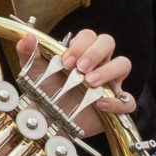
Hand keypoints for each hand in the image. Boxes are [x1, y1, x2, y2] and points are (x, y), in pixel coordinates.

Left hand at [18, 26, 134, 135]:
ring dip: (108, 70)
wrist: (47, 119)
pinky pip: (128, 101)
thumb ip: (27, 52)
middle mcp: (98, 63)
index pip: (89, 35)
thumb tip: (28, 37)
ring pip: (123, 64)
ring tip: (89, 81)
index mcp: (80, 53)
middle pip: (108, 42)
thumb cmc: (44, 90)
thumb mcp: (33, 71)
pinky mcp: (115, 105)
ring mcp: (109, 83)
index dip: (80, 44)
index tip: (66, 61)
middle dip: (95, 52)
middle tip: (80, 68)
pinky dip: (117, 102)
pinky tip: (100, 103)